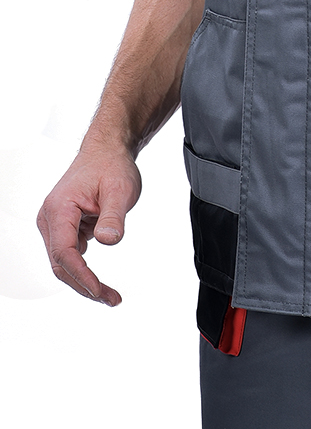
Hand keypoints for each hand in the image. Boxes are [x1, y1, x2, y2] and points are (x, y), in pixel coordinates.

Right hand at [36, 142, 141, 305]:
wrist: (107, 151)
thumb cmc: (111, 166)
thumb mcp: (120, 190)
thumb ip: (113, 216)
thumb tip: (107, 241)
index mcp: (59, 208)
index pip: (64, 253)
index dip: (82, 276)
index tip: (100, 291)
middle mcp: (50, 217)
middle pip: (61, 264)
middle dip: (84, 285)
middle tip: (111, 299)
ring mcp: (54, 223)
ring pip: (63, 262)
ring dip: (83, 280)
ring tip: (110, 294)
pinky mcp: (62, 227)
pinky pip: (69, 254)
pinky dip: (83, 269)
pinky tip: (100, 277)